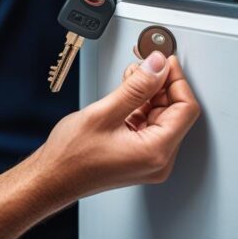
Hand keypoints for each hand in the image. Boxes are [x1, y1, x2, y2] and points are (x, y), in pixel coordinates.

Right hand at [32, 52, 200, 201]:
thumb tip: (157, 66)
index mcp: (156, 152)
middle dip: (160, 84)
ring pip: (161, 116)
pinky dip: (140, 106)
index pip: (185, 109)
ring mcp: (149, 159)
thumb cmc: (70, 156)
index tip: (165, 61)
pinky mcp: (139, 156)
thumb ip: (136, 88)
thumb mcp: (103, 113)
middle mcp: (158, 160)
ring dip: (149, 93)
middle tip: (145, 63)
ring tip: (131, 76)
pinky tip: (126, 93)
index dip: (176, 80)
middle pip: (174, 112)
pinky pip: (149, 125)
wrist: (52, 178)